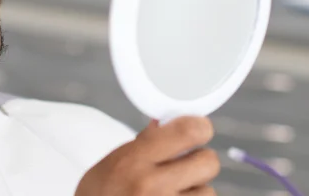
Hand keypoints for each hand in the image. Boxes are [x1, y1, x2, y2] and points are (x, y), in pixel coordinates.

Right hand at [76, 116, 219, 194]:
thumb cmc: (100, 195)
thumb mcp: (113, 163)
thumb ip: (145, 143)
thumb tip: (168, 122)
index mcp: (134, 161)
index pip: (188, 132)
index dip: (199, 127)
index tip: (198, 128)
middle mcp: (152, 186)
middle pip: (208, 161)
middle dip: (199, 161)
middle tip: (184, 165)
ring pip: (209, 191)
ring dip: (196, 191)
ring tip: (172, 193)